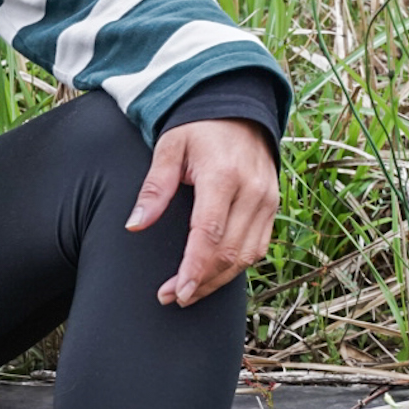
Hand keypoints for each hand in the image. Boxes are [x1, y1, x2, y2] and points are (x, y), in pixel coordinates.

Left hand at [126, 119, 278, 306]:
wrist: (238, 112)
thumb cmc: (197, 130)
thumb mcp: (168, 148)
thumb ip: (154, 188)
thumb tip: (135, 226)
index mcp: (223, 176)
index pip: (209, 233)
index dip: (194, 267)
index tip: (177, 291)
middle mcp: (252, 191)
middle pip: (229, 251)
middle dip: (200, 281)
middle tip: (171, 297)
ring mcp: (268, 200)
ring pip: (247, 255)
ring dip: (217, 280)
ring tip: (187, 293)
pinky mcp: (273, 207)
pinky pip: (258, 247)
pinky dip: (236, 268)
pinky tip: (211, 276)